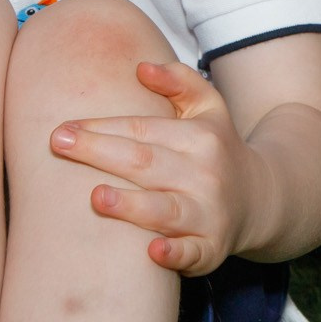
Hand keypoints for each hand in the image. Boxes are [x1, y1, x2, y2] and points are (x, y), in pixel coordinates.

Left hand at [50, 61, 262, 276]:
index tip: (63, 128)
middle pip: (146, 163)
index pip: (143, 129)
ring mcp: (208, 213)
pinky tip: (153, 251)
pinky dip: (175, 254)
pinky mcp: (211, 248)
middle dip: (100, 153)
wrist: (261, 199)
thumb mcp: (209, 108)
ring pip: (165, 209)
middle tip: (58, 144)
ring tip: (96, 197)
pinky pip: (193, 253)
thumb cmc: (217, 150)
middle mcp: (204, 173)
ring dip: (131, 205)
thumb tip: (141, 68)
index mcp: (198, 137)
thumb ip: (179, 81)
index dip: (102, 127)